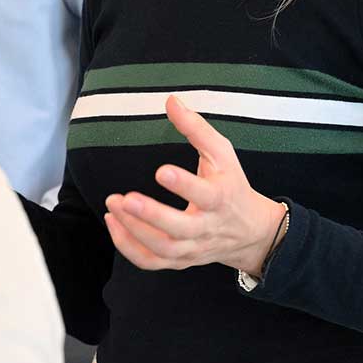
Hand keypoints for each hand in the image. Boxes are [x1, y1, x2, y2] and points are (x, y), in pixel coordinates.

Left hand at [103, 96, 286, 276]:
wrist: (250, 232)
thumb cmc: (232, 184)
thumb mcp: (223, 153)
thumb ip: (196, 128)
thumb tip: (171, 100)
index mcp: (221, 198)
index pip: (205, 195)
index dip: (184, 185)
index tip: (161, 170)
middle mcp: (207, 227)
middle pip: (179, 230)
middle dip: (151, 216)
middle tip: (125, 198)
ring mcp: (193, 248)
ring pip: (163, 249)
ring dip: (134, 231)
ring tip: (112, 205)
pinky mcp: (180, 260)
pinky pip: (152, 262)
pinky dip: (129, 248)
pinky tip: (113, 223)